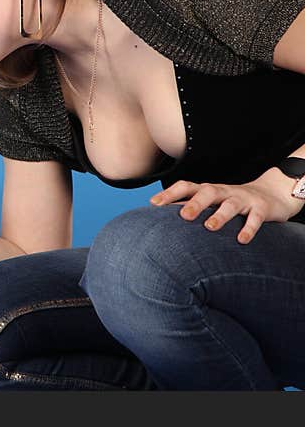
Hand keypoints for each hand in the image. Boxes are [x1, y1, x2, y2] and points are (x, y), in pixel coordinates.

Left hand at [150, 170, 304, 243]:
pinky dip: (249, 228)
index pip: (186, 186)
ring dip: (220, 215)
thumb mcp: (211, 203)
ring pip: (231, 204)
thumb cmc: (230, 201)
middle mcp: (223, 192)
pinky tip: (241, 240)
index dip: (170, 194)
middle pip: (208, 192)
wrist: (272, 194)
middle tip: (183, 216)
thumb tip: (158, 221)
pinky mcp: (261, 208)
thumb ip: (190, 208)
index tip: (153, 204)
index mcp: (208, 190)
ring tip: (209, 227)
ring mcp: (243, 199)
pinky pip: (255, 217)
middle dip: (195, 203)